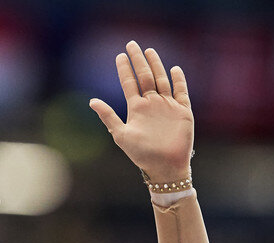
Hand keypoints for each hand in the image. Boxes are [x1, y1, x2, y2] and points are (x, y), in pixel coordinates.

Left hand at [89, 40, 193, 181]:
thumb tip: (91, 101)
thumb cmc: (141, 154)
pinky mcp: (182, 111)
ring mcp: (167, 106)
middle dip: (138, 60)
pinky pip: (181, 92)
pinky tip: (174, 69)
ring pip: (161, 80)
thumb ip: (108, 116)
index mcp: (136, 108)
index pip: (129, 83)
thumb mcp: (120, 134)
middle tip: (132, 44)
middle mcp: (151, 104)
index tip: (119, 55)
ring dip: (156, 66)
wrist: (164, 166)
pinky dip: (179, 80)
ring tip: (150, 51)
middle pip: (145, 76)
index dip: (125, 69)